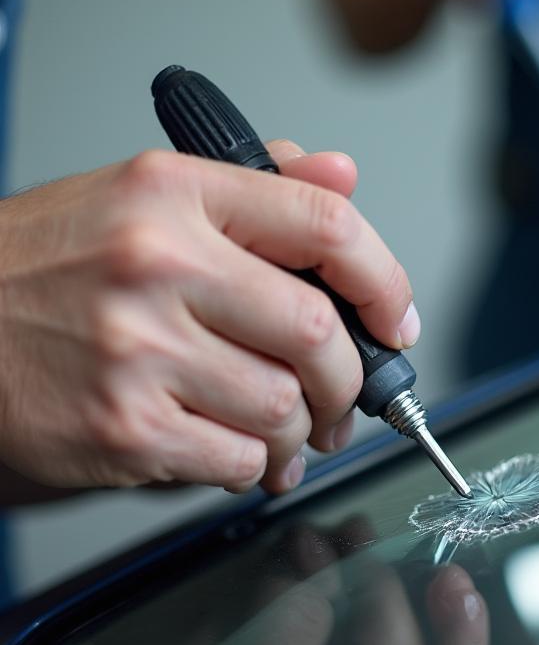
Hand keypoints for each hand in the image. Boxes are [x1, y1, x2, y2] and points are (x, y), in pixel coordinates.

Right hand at [0, 140, 416, 495]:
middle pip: (318, 334)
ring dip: (295, 434)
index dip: (384, 280)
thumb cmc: (39, 272)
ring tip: (277, 432)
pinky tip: (230, 454)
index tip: (394, 321)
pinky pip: (240, 461)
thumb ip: (251, 191)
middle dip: (344, 383)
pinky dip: (251, 468)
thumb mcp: (138, 200)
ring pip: (284, 408)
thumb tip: (339, 177)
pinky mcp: (124, 428)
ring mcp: (139, 350)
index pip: (325, 224)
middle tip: (336, 400)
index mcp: (172, 193)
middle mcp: (158, 263)